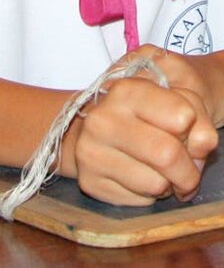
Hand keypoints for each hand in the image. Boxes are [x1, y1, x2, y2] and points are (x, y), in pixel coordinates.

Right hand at [73, 45, 217, 205]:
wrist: (94, 124)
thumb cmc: (143, 108)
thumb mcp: (174, 93)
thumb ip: (198, 113)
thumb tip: (203, 145)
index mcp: (125, 90)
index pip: (181, 117)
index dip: (193, 127)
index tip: (185, 128)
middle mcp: (103, 120)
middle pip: (168, 155)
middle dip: (189, 170)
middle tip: (187, 168)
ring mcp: (91, 152)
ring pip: (156, 185)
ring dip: (168, 183)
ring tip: (159, 169)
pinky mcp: (90, 182)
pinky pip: (139, 202)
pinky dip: (149, 194)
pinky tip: (140, 175)